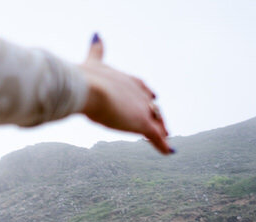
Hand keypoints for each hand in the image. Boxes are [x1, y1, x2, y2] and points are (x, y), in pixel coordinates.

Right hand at [78, 35, 172, 154]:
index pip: (142, 88)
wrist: (89, 88)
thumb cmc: (86, 78)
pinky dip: (164, 145)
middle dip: (156, 113)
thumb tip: (96, 35)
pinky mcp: (143, 123)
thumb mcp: (92, 62)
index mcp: (128, 80)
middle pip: (152, 105)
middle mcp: (139, 92)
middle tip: (161, 122)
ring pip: (157, 120)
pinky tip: (169, 151)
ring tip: (166, 136)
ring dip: (161, 129)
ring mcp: (142, 108)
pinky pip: (157, 136)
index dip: (147, 94)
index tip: (153, 96)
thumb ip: (97, 51)